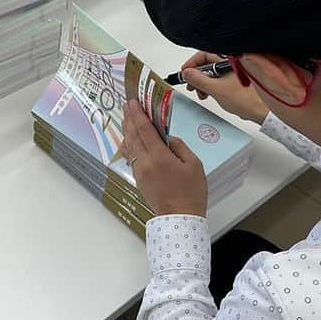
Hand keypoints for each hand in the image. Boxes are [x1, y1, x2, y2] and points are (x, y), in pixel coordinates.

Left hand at [121, 100, 207, 217]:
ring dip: (128, 130)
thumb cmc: (191, 191)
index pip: (145, 129)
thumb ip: (179, 147)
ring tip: (126, 118)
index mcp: (159, 156)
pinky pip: (130, 156)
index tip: (133, 102)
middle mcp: (144, 162)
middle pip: (133, 135)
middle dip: (130, 118)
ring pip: (129, 145)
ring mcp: (139, 171)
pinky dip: (129, 144)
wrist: (180, 217)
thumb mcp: (194, 164)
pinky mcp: (139, 179)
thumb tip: (167, 139)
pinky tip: (129, 139)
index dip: (138, 114)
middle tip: (127, 104)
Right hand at [180, 52, 269, 123]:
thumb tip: (187, 73)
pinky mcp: (235, 80)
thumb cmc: (246, 99)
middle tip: (190, 84)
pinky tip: (209, 94)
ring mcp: (234, 71)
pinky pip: (219, 79)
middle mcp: (231, 63)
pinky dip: (211, 86)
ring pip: (212, 72)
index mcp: (228, 59)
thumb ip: (199, 80)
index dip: (192, 63)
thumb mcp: (216, 89)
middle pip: (208, 63)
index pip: (205, 54)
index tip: (185, 72)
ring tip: (200, 93)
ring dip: (203, 82)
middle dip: (196, 74)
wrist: (262, 111)